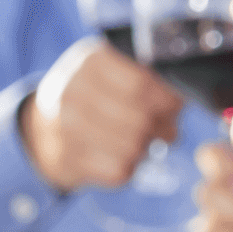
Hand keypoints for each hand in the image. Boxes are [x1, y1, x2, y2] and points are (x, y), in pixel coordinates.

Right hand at [20, 36, 183, 191]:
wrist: (44, 127)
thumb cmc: (95, 93)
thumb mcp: (114, 67)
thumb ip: (148, 72)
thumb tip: (188, 91)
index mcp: (91, 61)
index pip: (141, 85)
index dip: (168, 100)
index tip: (177, 106)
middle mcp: (72, 91)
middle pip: (140, 119)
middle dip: (163, 127)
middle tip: (169, 129)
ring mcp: (65, 128)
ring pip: (132, 147)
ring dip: (148, 147)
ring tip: (148, 140)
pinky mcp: (69, 160)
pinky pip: (120, 170)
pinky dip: (131, 166)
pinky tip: (125, 154)